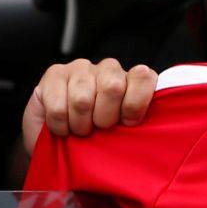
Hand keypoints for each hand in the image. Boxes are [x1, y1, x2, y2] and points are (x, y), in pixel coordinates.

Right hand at [21, 58, 155, 156]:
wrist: (57, 139)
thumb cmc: (94, 138)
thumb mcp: (123, 133)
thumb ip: (136, 124)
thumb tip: (152, 130)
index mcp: (132, 79)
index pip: (143, 76)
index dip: (135, 104)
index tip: (127, 123)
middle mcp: (108, 68)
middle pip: (113, 87)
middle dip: (104, 118)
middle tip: (98, 129)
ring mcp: (80, 68)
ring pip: (82, 99)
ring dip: (79, 124)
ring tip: (78, 130)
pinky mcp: (54, 73)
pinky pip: (58, 106)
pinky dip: (59, 125)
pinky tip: (61, 127)